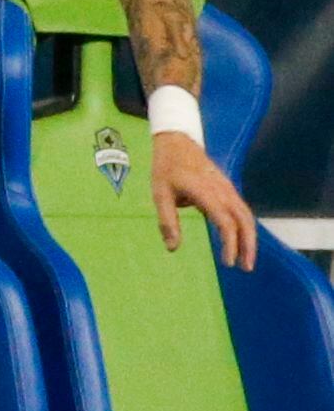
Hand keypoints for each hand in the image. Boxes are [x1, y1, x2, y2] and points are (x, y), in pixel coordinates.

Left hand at [154, 131, 256, 268]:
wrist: (177, 143)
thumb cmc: (166, 169)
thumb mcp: (160, 194)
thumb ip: (167, 221)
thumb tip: (172, 248)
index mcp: (206, 193)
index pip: (226, 222)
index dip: (230, 243)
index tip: (228, 262)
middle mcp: (223, 191)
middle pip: (245, 221)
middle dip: (248, 245)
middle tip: (246, 268)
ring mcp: (228, 189)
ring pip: (247, 216)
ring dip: (249, 238)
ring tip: (245, 260)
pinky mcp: (228, 189)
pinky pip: (242, 210)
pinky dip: (245, 227)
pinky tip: (240, 242)